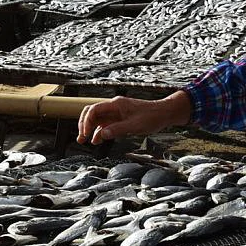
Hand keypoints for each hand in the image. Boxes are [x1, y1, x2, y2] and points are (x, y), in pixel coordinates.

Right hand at [75, 92, 192, 145]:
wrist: (164, 113)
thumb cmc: (152, 117)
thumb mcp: (135, 126)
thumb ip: (117, 130)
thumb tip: (102, 135)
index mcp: (116, 104)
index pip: (93, 110)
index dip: (86, 122)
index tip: (85, 134)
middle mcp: (113, 107)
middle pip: (91, 113)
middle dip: (83, 125)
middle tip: (81, 138)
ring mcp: (116, 112)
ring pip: (97, 119)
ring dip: (89, 129)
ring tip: (84, 141)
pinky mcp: (120, 118)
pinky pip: (105, 124)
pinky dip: (99, 131)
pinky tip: (97, 140)